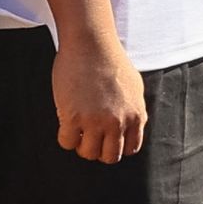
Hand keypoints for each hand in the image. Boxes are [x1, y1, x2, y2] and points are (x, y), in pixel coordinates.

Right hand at [52, 32, 146, 163]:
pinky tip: (66, 123)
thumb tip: (130, 127)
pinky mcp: (72, 117)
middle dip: (99, 150)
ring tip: (78, 129)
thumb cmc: (111, 63)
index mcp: (136, 116)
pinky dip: (66, 138)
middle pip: (110, 157)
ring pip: (88, 153)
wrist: (92, 46)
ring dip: (81, 145)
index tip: (107, 138)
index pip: (130, 149)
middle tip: (90, 136)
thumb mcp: (134, 88)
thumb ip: (133, 110)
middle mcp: (118, 122)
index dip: (117, 146)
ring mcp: (95, 121)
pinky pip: (67, 143)